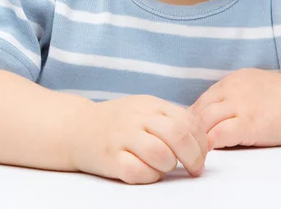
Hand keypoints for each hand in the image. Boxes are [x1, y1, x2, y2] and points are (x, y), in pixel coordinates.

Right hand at [71, 95, 209, 184]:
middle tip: (194, 169)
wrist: (77, 128)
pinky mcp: (110, 158)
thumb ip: (171, 120)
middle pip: (177, 136)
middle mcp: (137, 117)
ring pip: (160, 154)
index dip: (200, 141)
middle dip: (193, 157)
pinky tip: (147, 172)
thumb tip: (203, 141)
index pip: (188, 121)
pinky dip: (149, 176)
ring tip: (165, 167)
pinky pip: (138, 172)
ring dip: (169, 166)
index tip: (201, 155)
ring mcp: (123, 136)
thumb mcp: (145, 110)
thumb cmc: (119, 122)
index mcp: (151, 104)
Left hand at [189, 68, 280, 149]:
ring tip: (195, 151)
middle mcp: (233, 89)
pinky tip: (209, 152)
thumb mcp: (256, 84)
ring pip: (204, 121)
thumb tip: (218, 108)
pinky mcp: (249, 124)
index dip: (195, 117)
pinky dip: (210, 143)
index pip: (204, 99)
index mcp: (234, 79)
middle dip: (191, 128)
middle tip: (188, 144)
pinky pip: (219, 134)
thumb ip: (236, 92)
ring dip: (197, 137)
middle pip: (200, 109)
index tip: (192, 131)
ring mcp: (240, 105)